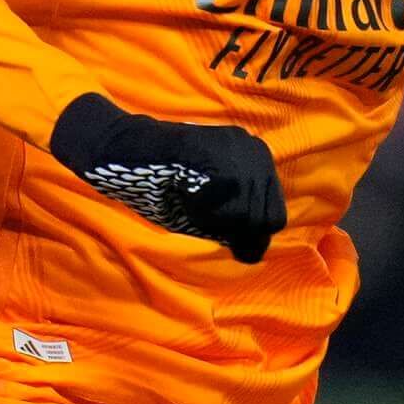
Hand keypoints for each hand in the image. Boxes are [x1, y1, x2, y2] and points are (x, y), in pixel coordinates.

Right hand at [48, 92, 285, 263]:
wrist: (128, 149)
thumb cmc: (166, 184)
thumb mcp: (208, 211)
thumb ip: (234, 227)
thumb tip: (254, 254)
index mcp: (259, 164)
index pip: (275, 218)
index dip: (247, 236)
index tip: (216, 231)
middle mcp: (257, 152)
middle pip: (264, 220)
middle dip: (230, 229)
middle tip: (197, 214)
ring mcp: (240, 149)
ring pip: (245, 214)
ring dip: (213, 220)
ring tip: (189, 202)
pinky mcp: (217, 150)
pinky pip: (223, 201)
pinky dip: (202, 209)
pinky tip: (185, 194)